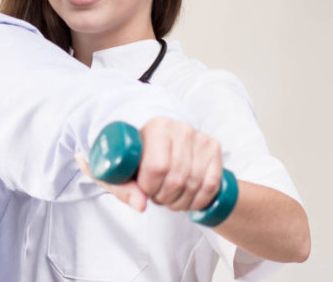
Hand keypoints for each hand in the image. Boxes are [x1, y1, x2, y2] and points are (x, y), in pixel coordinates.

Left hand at [79, 117, 221, 212]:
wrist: (158, 150)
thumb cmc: (134, 161)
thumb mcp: (119, 174)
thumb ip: (123, 189)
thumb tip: (140, 204)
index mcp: (155, 127)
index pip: (157, 167)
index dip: (150, 188)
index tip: (144, 190)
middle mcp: (180, 128)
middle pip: (177, 178)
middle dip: (165, 197)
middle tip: (157, 197)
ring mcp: (200, 138)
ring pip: (194, 184)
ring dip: (181, 201)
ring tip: (170, 199)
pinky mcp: (214, 148)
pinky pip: (211, 185)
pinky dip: (198, 200)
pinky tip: (188, 201)